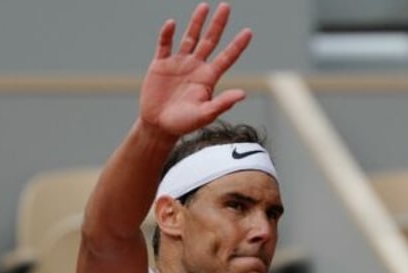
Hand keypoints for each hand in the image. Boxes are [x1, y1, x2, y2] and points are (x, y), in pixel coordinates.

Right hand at [139, 2, 251, 140]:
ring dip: (196, 22)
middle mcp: (196, 67)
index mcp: (208, 78)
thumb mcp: (205, 115)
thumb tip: (243, 94)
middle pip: (210, 41)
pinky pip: (164, 45)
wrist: (159, 126)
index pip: (226, 58)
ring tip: (204, 7)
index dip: (237, 45)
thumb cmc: (184, 124)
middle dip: (218, 24)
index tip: (248, 32)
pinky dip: (167, 34)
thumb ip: (222, 103)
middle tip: (226, 6)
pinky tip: (172, 24)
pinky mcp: (161, 64)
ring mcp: (179, 64)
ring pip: (190, 38)